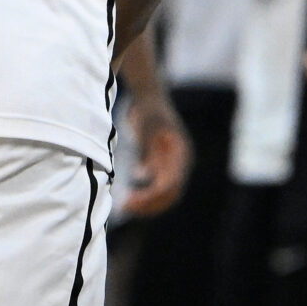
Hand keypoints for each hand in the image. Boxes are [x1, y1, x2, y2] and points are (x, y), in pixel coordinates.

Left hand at [120, 87, 193, 217]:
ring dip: (147, 203)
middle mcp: (181, 163)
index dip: (152, 195)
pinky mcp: (165, 167)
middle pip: (170, 193)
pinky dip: (146, 196)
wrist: (151, 99)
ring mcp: (174, 166)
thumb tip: (142, 176)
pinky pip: (158, 188)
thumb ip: (146, 150)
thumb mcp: (146, 128)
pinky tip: (129, 198)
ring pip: (165, 194)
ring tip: (125, 206)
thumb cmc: (148, 111)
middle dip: (149, 203)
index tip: (133, 200)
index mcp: (181, 153)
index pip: (170, 182)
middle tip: (126, 206)